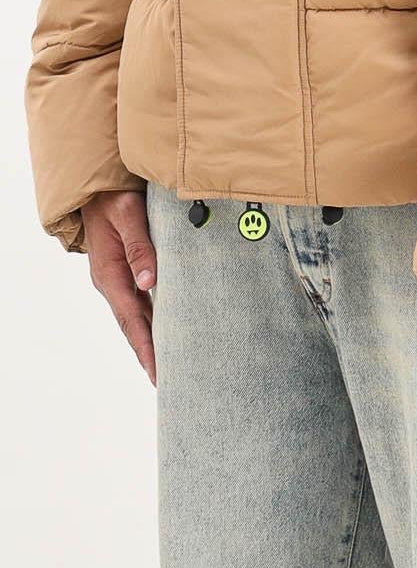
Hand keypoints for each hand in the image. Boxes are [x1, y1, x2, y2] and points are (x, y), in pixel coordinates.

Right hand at [81, 190, 157, 386]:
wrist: (98, 187)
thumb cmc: (114, 198)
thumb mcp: (128, 214)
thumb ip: (140, 245)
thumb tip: (150, 280)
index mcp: (110, 274)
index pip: (131, 318)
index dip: (146, 346)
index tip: (157, 372)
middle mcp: (112, 281)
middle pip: (132, 324)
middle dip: (148, 353)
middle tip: (166, 380)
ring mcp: (117, 278)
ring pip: (135, 315)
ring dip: (150, 339)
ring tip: (167, 363)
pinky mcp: (125, 270)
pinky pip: (138, 301)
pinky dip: (150, 319)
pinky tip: (164, 327)